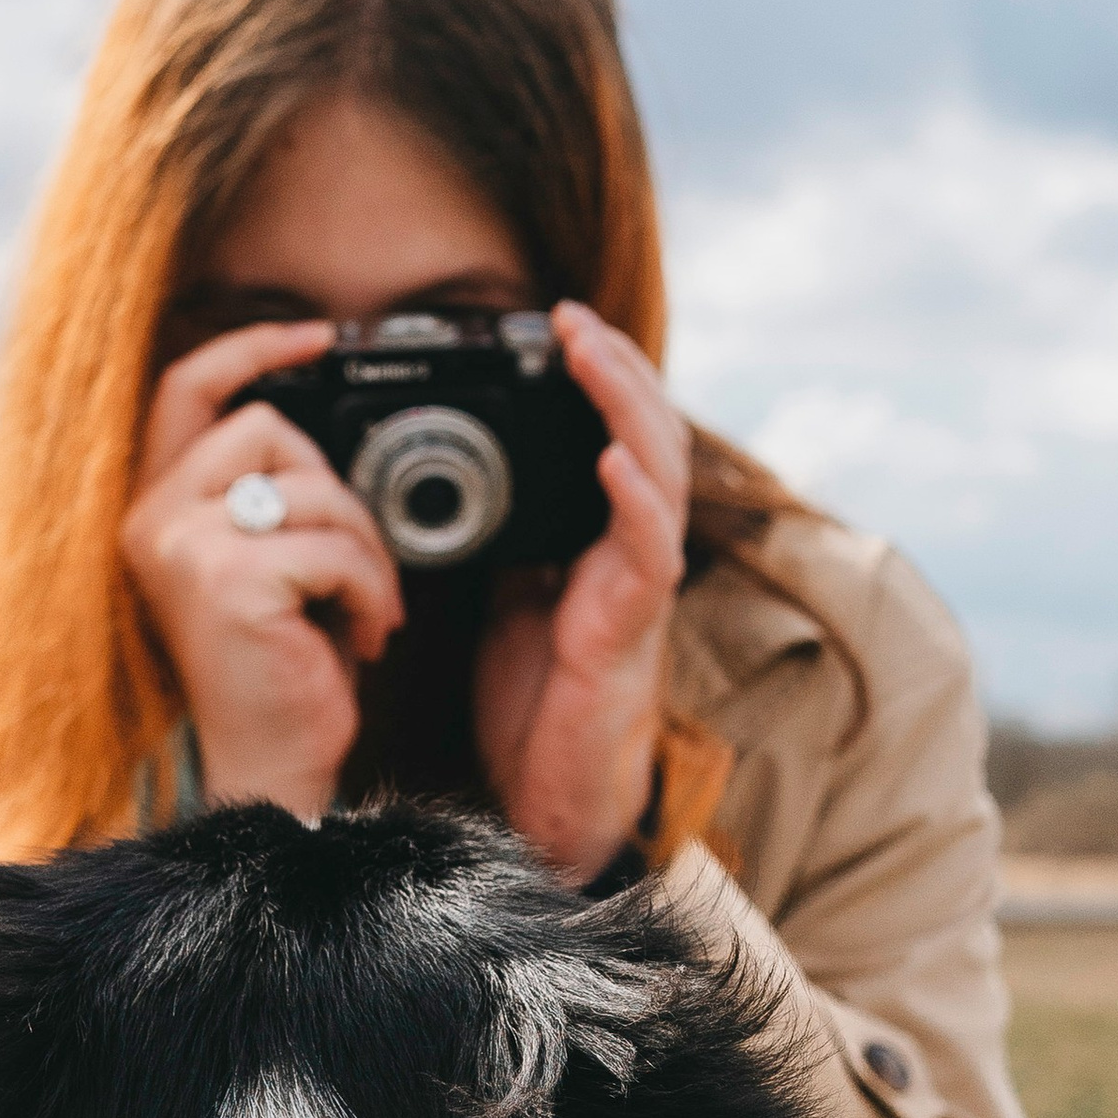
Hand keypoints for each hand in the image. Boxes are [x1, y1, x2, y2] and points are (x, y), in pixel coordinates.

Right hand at [120, 322, 404, 820]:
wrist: (268, 771)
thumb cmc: (274, 672)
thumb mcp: (258, 563)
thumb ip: (261, 494)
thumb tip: (310, 425)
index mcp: (154, 509)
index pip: (187, 388)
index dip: (251, 348)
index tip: (317, 335)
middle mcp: (152, 521)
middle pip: (271, 429)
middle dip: (336, 494)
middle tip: (350, 569)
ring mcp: (184, 549)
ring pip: (315, 488)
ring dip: (364, 552)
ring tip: (358, 611)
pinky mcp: (229, 581)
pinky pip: (336, 547)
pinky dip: (369, 591)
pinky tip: (357, 638)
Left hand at [472, 304, 689, 884]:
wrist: (552, 799)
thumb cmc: (539, 702)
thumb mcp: (509, 596)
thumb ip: (509, 537)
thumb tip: (459, 480)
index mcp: (600, 537)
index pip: (616, 433)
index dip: (598, 377)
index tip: (558, 325)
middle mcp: (631, 551)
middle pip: (648, 436)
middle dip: (616, 369)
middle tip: (572, 318)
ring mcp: (638, 586)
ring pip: (658, 475)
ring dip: (628, 407)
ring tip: (593, 353)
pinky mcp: (630, 628)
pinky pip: (646, 552)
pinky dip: (632, 500)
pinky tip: (612, 460)